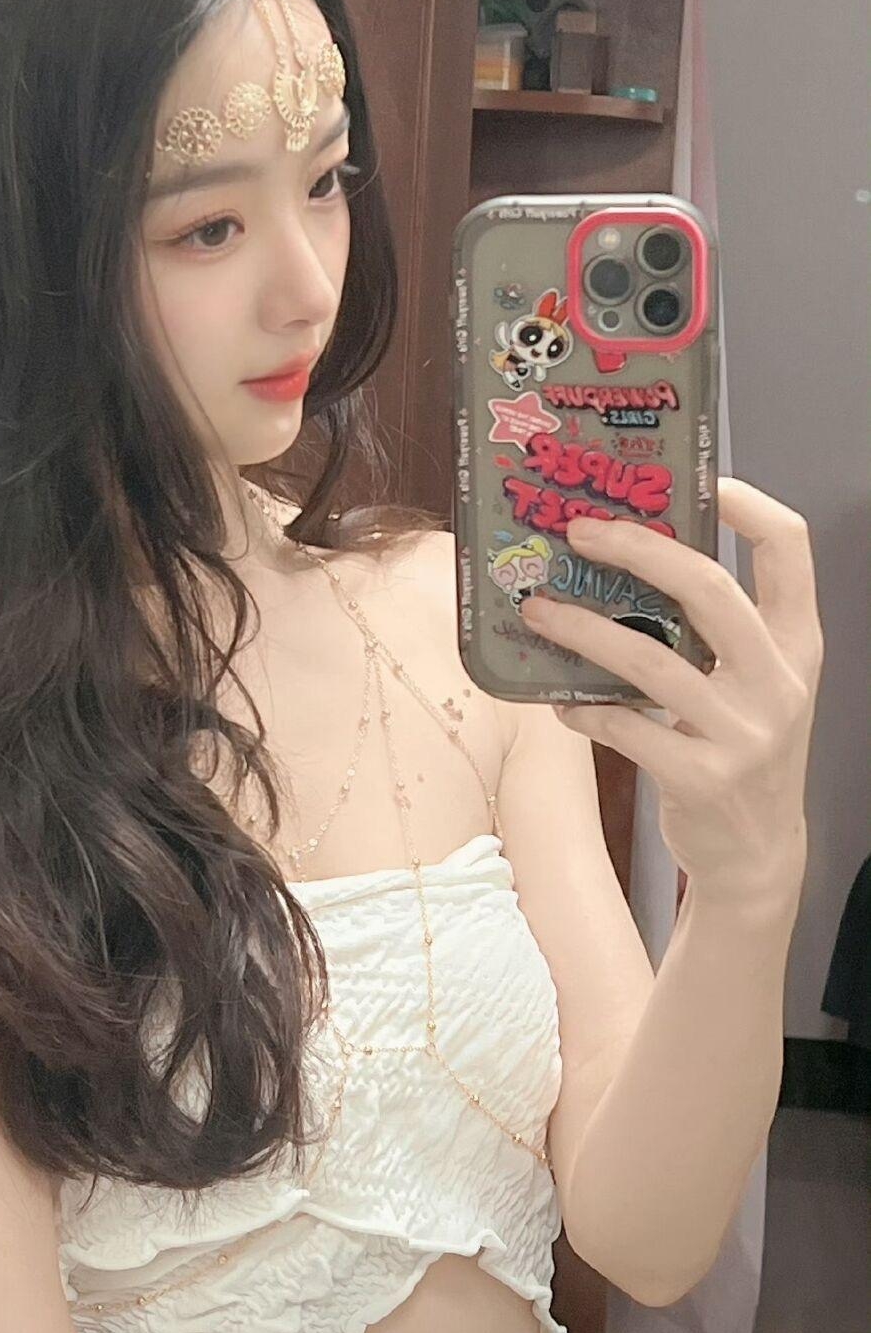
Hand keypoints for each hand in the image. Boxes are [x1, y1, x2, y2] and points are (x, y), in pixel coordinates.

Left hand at [519, 477, 822, 906]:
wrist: (757, 854)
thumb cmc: (740, 746)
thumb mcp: (752, 683)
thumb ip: (714, 631)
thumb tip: (622, 559)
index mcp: (797, 644)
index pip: (791, 549)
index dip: (748, 504)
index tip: (700, 478)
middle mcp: (778, 681)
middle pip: (709, 589)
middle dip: (638, 550)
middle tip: (577, 529)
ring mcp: (743, 732)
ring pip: (649, 660)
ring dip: (583, 630)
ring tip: (537, 610)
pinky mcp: (702, 777)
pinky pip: (626, 729)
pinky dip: (583, 709)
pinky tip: (558, 701)